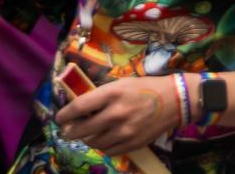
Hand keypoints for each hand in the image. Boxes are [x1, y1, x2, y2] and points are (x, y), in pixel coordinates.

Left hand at [55, 75, 179, 154]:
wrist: (174, 101)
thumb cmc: (146, 88)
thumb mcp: (121, 83)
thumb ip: (101, 95)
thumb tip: (80, 108)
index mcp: (112, 93)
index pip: (79, 107)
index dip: (65, 115)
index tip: (60, 118)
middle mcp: (115, 114)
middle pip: (82, 129)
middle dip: (70, 131)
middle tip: (68, 131)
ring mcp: (124, 131)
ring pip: (93, 142)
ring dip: (87, 139)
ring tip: (88, 134)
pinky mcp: (131, 144)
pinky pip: (108, 151)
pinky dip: (102, 146)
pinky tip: (104, 139)